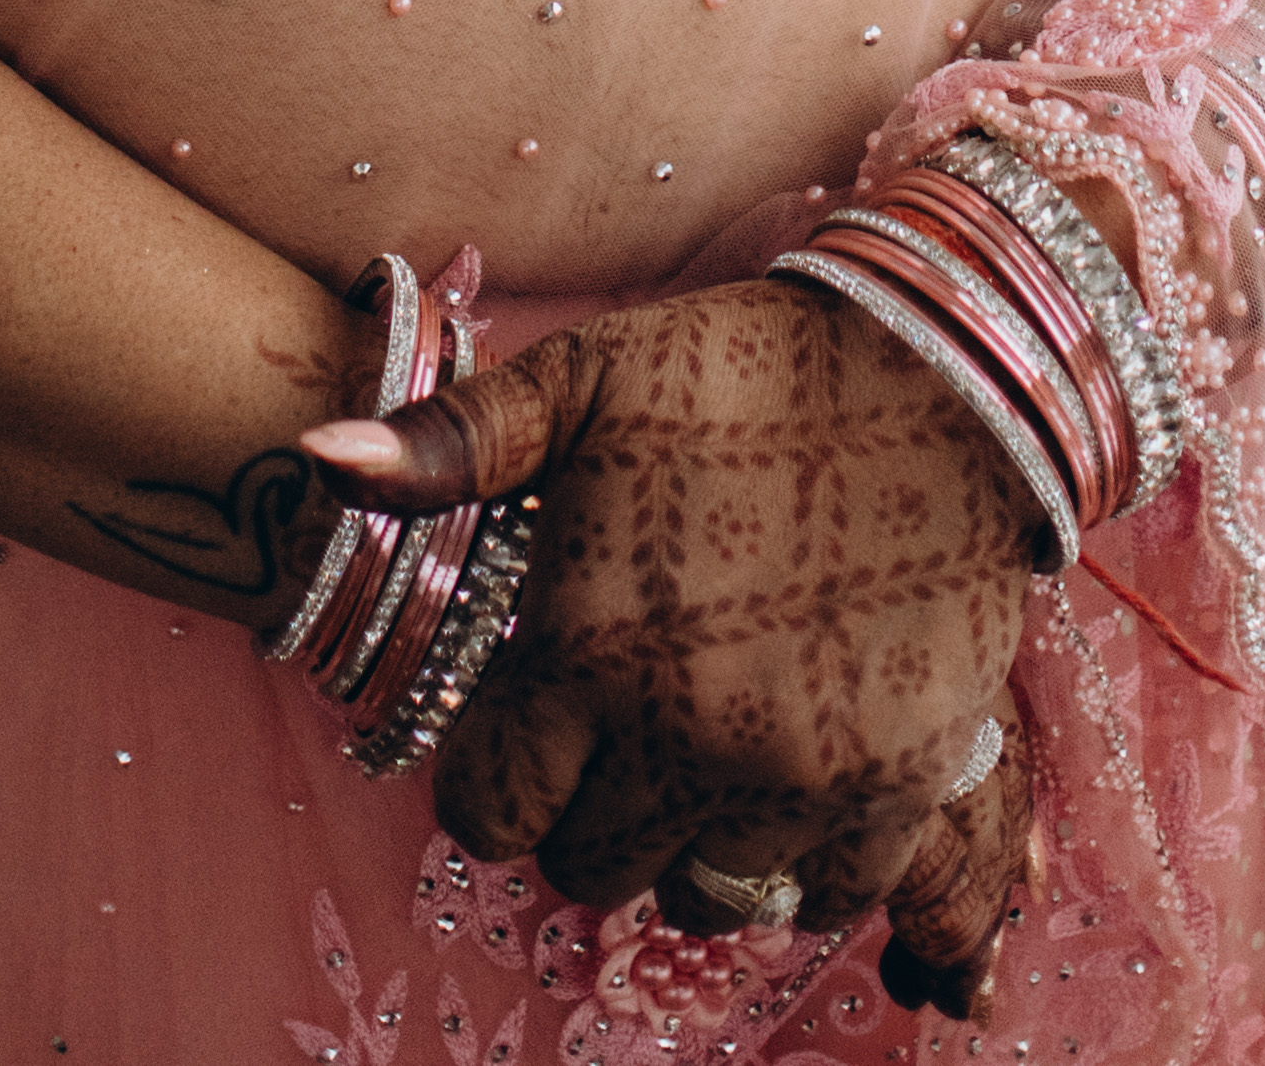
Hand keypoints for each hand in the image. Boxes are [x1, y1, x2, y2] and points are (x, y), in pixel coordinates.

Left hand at [304, 276, 1039, 1018]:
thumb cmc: (746, 369)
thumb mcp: (587, 377)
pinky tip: (795, 757)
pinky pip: (820, 895)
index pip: (487, 811)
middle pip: (589, 867)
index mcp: (589, 643)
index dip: (495, 771)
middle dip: (589, 805)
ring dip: (690, 836)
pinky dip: (800, 851)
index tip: (529, 718)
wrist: (948, 374)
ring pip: (699, 896)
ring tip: (707, 736)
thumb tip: (315, 459)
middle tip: (623, 720)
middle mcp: (683, 733)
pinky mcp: (896, 791)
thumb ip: (452, 441)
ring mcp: (795, 776)